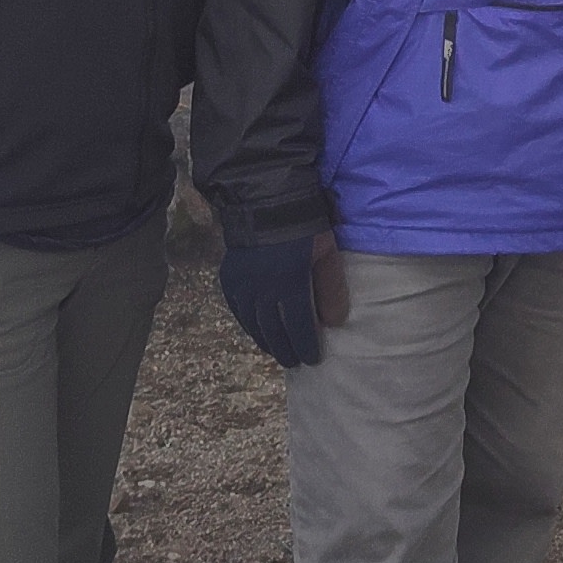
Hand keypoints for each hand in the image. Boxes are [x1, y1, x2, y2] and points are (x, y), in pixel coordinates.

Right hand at [219, 229, 333, 367]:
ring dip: (267, 342)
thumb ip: (331, 288)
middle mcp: (263, 290)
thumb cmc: (305, 226)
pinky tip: (258, 333)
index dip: (306, 345)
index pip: (299, 326)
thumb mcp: (326, 253)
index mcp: (290, 283)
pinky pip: (239, 311)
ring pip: (255, 324)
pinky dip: (250, 326)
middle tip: (296, 362)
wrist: (266, 201)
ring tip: (278, 353)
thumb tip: (333, 323)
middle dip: (287, 349)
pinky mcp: (229, 279)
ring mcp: (243, 286)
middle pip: (275, 330)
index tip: (313, 359)